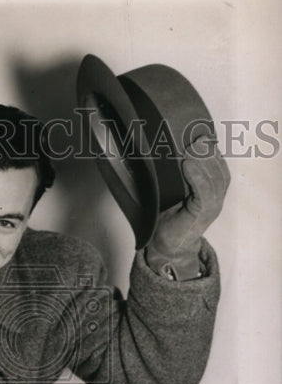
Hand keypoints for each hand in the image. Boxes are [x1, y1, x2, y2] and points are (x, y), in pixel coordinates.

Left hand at [146, 135, 230, 277]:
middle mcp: (215, 200)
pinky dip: (197, 177)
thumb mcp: (173, 194)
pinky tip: (188, 165)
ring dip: (203, 162)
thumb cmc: (167, 220)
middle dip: (208, 153)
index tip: (202, 136)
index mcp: (211, 193)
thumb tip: (168, 151)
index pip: (219, 168)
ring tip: (193, 149)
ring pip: (214, 180)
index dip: (212, 152)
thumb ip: (178, 177)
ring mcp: (210, 208)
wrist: (163, 247)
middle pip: (219, 171)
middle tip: (196, 139)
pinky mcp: (201, 215)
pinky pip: (204, 193)